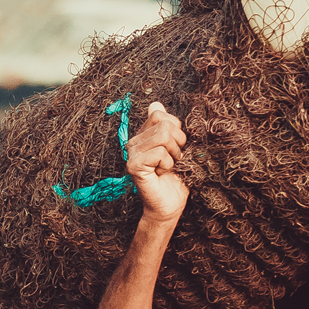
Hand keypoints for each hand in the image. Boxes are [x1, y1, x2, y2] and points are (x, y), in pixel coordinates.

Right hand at [125, 101, 188, 223]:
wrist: (170, 205)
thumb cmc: (176, 178)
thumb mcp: (177, 147)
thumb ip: (168, 126)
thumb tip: (155, 103)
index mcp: (142, 134)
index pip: (160, 115)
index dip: (176, 130)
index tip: (175, 148)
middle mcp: (133, 141)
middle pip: (165, 125)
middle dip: (178, 144)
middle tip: (173, 160)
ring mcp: (131, 153)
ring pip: (163, 136)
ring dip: (174, 155)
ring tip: (168, 167)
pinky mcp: (133, 165)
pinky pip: (159, 153)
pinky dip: (168, 164)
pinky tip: (161, 174)